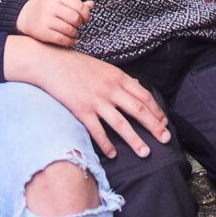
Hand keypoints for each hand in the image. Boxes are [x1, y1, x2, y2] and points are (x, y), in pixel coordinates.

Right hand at [4, 37, 169, 158]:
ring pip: (121, 124)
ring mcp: (96, 100)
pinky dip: (106, 144)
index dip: (156, 111)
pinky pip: (97, 130)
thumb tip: (136, 87)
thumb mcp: (103, 67)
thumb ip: (119, 79)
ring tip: (145, 153)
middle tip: (166, 140)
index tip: (165, 123)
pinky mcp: (81, 110)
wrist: (50, 62)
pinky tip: (113, 154)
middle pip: (138, 111)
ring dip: (135, 140)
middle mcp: (110, 89)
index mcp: (118, 77)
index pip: (144, 96)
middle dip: (154, 126)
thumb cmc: (76, 64)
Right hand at [15, 0, 92, 47]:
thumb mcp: (60, 1)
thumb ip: (75, 4)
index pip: (78, 5)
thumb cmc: (47, 7)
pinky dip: (70, 41)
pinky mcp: (42, 32)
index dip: (86, 14)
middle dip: (79, 24)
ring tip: (73, 33)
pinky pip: (61, 39)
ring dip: (75, 33)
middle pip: (75, 18)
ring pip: (69, 30)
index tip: (85, 19)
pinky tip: (71, 41)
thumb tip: (91, 5)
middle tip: (77, 26)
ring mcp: (45, 20)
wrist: (24, 14)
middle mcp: (51, 7)